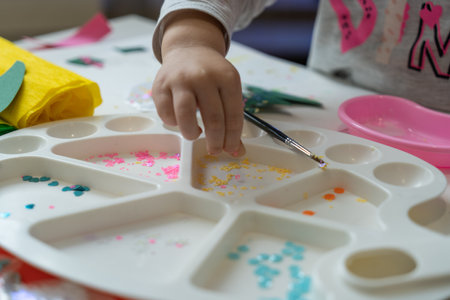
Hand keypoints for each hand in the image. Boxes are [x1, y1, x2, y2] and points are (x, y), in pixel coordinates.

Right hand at [152, 10, 244, 155]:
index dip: (233, 137)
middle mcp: (203, 77)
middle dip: (215, 141)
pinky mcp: (160, 85)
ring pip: (185, 116)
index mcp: (227, 77)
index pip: (233, 114)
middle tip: (215, 150)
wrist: (189, 49)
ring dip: (191, 133)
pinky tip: (181, 121)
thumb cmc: (211, 75)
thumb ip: (232, 119)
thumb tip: (236, 151)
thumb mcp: (228, 88)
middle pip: (212, 118)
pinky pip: (166, 113)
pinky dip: (174, 123)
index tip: (231, 150)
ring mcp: (180, 80)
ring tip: (195, 135)